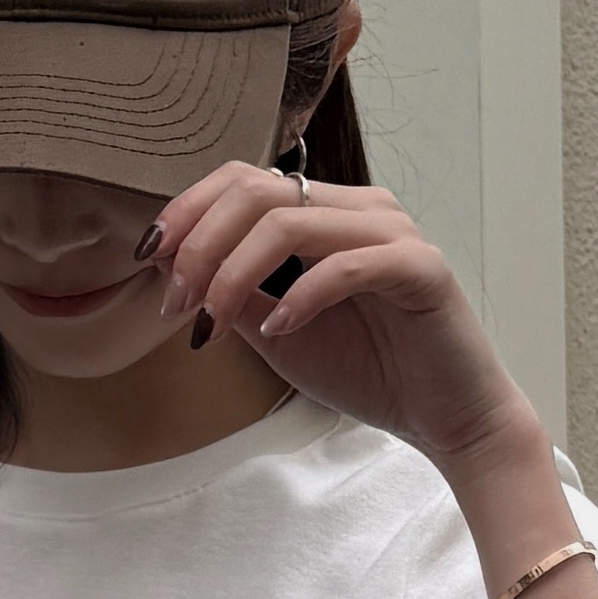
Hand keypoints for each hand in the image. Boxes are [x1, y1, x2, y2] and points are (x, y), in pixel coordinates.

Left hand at [149, 163, 533, 474]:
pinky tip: (279, 330)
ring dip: (233, 273)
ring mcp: (393, 233)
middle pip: (256, 190)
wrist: (447, 418)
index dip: (188, 211)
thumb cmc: (369, 371)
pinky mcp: (422, 269)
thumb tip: (165, 262)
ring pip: (290, 221)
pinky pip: (346, 264)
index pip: (243, 180)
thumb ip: (231, 292)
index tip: (150, 260)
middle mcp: (359, 209)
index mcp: (325, 213)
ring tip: (212, 323)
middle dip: (200, 244)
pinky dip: (301, 296)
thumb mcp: (274, 331)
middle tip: (176, 303)